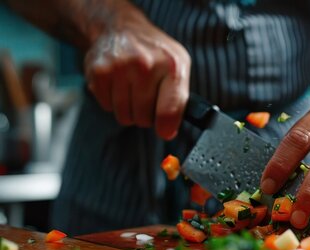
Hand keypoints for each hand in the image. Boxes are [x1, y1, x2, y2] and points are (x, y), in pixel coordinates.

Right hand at [84, 13, 190, 139]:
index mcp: (172, 65)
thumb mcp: (179, 67)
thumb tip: (168, 130)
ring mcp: (120, 67)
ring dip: (128, 111)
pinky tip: (117, 85)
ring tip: (132, 91)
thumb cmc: (154, 52)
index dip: (166, 128)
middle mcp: (146, 64)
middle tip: (146, 100)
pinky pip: (106, 106)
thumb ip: (180, 99)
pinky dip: (111, 102)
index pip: (169, 111)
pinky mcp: (98, 71)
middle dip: (146, 116)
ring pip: (124, 115)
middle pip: (144, 117)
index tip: (164, 131)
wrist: (122, 28)